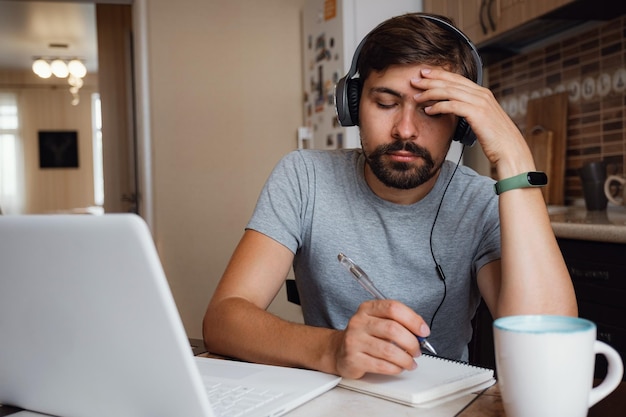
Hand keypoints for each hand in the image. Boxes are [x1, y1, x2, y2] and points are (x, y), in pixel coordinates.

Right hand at [332, 299, 429, 378]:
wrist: (339, 351)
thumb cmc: (364, 336)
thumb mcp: (378, 321)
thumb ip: (398, 323)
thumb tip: (420, 333)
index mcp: (367, 309)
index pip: (393, 308)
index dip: (413, 320)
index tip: (423, 331)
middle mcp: (359, 322)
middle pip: (392, 329)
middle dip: (411, 342)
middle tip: (417, 350)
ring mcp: (354, 340)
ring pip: (389, 350)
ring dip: (406, 358)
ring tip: (410, 361)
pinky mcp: (353, 359)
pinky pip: (381, 365)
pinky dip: (396, 368)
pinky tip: (398, 367)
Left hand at [411, 68, 535, 177]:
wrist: (510, 150)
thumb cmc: (496, 139)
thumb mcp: (483, 120)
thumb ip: (471, 111)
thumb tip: (458, 110)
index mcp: (483, 94)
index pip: (458, 79)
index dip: (440, 75)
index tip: (425, 74)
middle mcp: (482, 94)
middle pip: (452, 82)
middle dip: (431, 80)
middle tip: (415, 80)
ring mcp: (480, 103)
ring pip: (450, 92)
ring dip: (431, 92)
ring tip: (416, 95)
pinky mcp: (477, 114)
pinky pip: (453, 106)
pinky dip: (438, 106)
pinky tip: (428, 109)